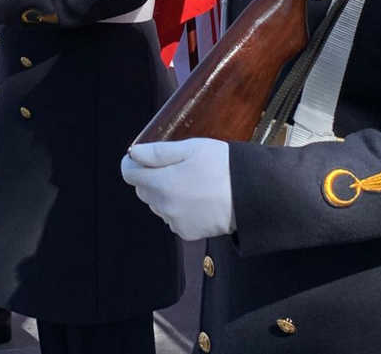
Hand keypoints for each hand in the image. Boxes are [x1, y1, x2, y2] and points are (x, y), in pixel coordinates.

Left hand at [120, 139, 235, 240]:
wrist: (251, 196)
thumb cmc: (223, 166)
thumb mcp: (192, 148)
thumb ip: (158, 152)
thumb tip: (133, 154)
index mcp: (162, 183)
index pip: (129, 173)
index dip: (133, 162)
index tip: (142, 157)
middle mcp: (164, 206)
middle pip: (142, 189)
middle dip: (151, 177)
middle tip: (175, 167)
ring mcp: (175, 221)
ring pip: (157, 204)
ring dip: (164, 194)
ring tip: (190, 183)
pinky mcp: (186, 232)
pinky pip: (171, 217)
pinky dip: (177, 208)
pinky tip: (196, 199)